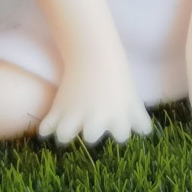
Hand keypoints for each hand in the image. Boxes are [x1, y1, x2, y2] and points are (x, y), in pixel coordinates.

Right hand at [37, 52, 151, 145]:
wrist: (92, 53)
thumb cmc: (116, 75)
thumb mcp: (131, 97)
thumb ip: (138, 117)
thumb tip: (145, 133)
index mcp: (117, 118)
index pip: (122, 138)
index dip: (118, 131)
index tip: (115, 125)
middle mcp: (96, 120)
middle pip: (91, 139)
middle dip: (90, 132)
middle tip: (89, 122)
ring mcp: (75, 115)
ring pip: (65, 137)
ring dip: (65, 134)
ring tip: (67, 126)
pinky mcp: (58, 109)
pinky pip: (46, 128)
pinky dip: (46, 128)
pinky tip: (50, 126)